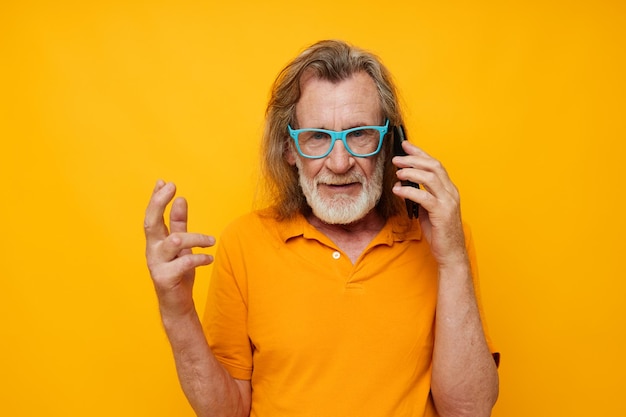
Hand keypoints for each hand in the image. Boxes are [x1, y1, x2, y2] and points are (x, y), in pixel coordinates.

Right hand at [144, 180, 215, 315]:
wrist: (177, 304)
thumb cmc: (178, 273)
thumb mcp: (181, 246)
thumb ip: (179, 224)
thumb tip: (180, 199)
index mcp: (155, 241)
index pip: (152, 215)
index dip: (156, 198)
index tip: (164, 181)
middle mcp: (152, 250)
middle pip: (150, 223)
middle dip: (159, 203)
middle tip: (172, 189)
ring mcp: (157, 265)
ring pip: (173, 242)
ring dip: (195, 237)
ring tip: (211, 241)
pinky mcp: (165, 278)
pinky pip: (183, 263)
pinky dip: (199, 258)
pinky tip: (209, 259)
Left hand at [392, 141, 466, 267]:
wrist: (451, 253)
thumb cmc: (439, 232)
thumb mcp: (428, 210)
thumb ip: (420, 196)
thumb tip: (403, 184)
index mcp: (449, 189)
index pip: (435, 164)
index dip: (420, 153)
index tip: (405, 145)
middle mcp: (451, 192)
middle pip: (433, 166)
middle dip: (413, 159)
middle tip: (396, 158)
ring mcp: (448, 202)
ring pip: (430, 178)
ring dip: (411, 172)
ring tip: (397, 172)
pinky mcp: (442, 213)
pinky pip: (424, 197)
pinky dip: (409, 191)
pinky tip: (398, 190)